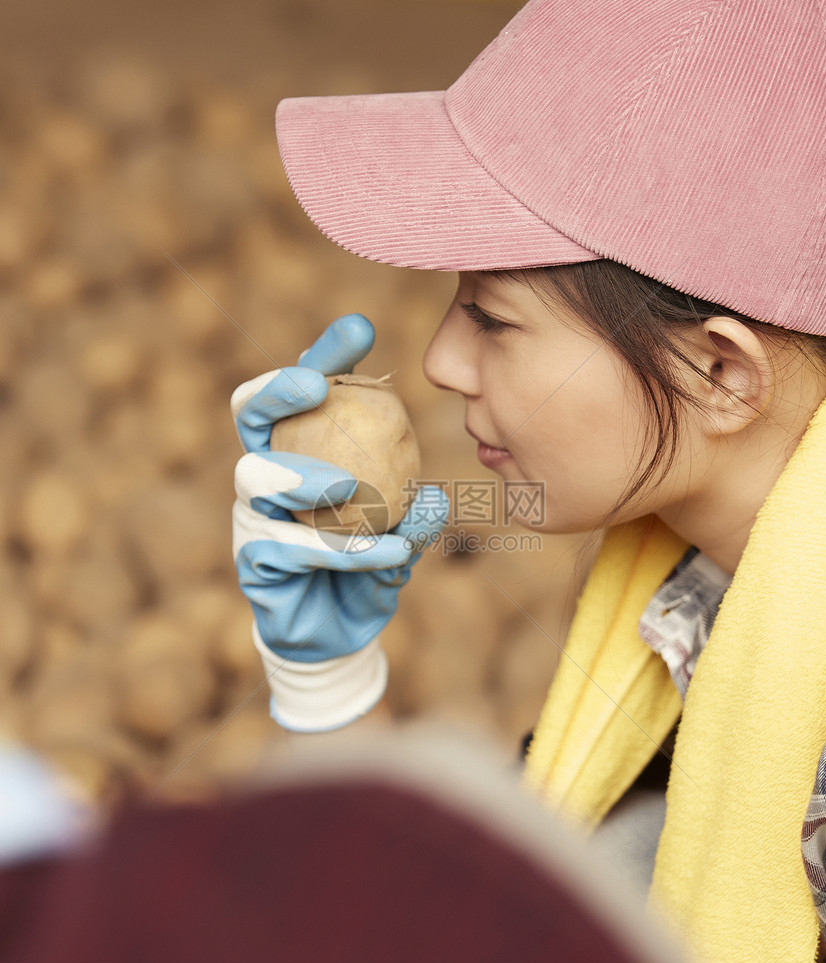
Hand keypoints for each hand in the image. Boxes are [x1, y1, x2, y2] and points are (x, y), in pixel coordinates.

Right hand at [231, 313, 448, 730]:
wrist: (341, 634)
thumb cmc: (368, 566)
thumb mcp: (405, 536)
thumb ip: (418, 517)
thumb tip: (436, 499)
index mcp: (304, 449)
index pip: (305, 390)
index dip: (326, 355)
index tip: (361, 328)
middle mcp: (270, 472)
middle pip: (251, 413)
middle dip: (277, 388)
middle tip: (315, 384)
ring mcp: (255, 515)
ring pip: (258, 476)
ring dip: (305, 475)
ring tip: (349, 486)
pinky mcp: (254, 561)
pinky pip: (289, 546)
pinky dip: (342, 549)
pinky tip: (389, 554)